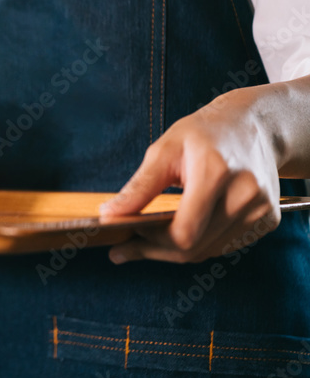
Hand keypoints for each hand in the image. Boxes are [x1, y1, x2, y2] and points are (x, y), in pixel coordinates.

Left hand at [99, 88, 281, 263]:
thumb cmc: (203, 134)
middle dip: (154, 251)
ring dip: (173, 252)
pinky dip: (198, 245)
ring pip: (207, 252)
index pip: (183, 232)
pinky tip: (176, 234)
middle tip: (123, 250)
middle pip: (194, 247)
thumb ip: (139, 186)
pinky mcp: (268, 220)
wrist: (253, 126)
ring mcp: (261, 210)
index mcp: (216, 173)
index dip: (150, 241)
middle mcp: (245, 195)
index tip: (124, 236)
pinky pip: (223, 246)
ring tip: (144, 242)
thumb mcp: (164, 150)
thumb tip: (110, 213)